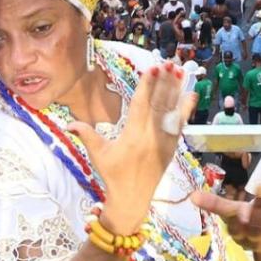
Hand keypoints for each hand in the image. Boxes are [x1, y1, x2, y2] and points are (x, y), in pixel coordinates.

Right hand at [68, 63, 195, 235]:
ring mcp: (163, 142)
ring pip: (171, 111)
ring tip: (180, 71)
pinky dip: (185, 109)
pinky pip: (180, 125)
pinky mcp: (172, 147)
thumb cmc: (113, 175)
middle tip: (169, 62)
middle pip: (158, 103)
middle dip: (164, 82)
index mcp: (132, 136)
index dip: (147, 85)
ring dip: (176, 90)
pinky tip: (191, 94)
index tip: (152, 69)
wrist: (132, 198)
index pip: (140, 104)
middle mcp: (150, 137)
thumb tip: (69, 123)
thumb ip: (86, 135)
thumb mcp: (98, 154)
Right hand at [193, 177, 260, 260]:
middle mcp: (257, 236)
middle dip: (259, 205)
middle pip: (257, 224)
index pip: (233, 224)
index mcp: (240, 233)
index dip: (235, 215)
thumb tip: (191, 195)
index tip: (231, 201)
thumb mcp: (234, 217)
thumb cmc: (251, 226)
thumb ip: (216, 206)